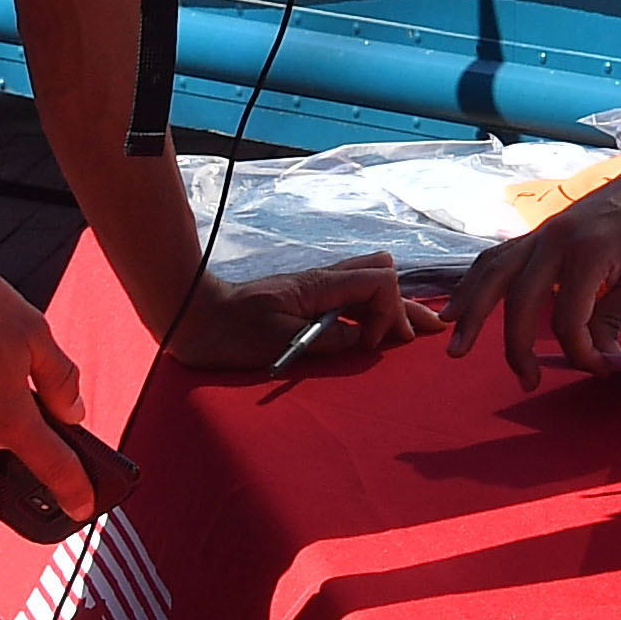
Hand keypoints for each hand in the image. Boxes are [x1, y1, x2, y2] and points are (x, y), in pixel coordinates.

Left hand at [162, 253, 435, 375]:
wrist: (195, 319)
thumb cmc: (231, 332)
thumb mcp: (280, 341)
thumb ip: (328, 339)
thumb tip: (364, 342)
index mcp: (321, 285)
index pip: (380, 282)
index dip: (389, 313)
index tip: (370, 346)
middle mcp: (324, 280)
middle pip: (381, 273)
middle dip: (403, 304)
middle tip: (425, 333)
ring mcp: (316, 288)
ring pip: (368, 282)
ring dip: (391, 305)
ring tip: (412, 329)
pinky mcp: (307, 299)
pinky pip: (350, 296)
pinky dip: (372, 309)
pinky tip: (377, 327)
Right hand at [441, 157, 620, 382]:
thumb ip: (614, 318)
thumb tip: (594, 358)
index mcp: (588, 253)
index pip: (569, 319)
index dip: (580, 352)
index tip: (601, 368)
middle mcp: (555, 240)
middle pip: (520, 301)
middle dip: (517, 347)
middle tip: (527, 382)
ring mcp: (541, 233)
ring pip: (494, 276)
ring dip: (472, 312)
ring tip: (456, 346)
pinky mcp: (537, 233)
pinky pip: (496, 259)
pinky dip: (473, 283)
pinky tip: (456, 306)